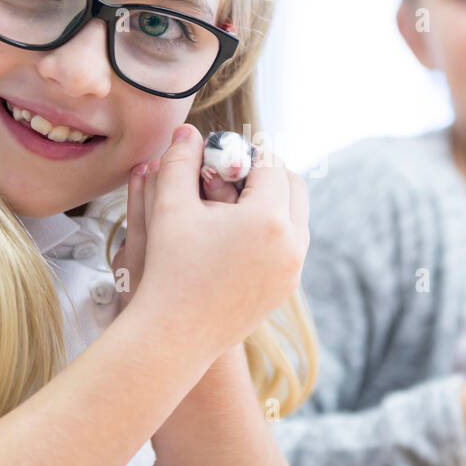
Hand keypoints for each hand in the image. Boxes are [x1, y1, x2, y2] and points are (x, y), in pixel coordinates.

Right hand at [118, 124, 307, 357]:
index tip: (223, 156)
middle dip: (267, 174)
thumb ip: (179, 161)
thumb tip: (188, 131)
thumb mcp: (169, 207)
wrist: (175, 334)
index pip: (270, 163)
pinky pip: (291, 246)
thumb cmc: (169, 267)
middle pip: (294, 186)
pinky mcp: (287, 288)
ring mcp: (293, 268)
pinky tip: (238, 234)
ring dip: (273, 202)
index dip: (246, 153)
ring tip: (234, 204)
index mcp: (268, 217)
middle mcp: (291, 242)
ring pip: (297, 217)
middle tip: (233, 175)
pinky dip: (273, 231)